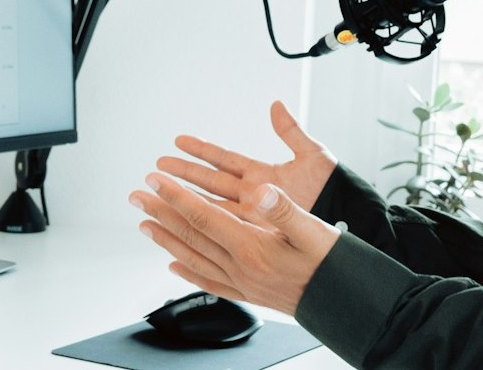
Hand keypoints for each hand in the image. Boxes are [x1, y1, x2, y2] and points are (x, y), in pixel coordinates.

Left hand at [130, 174, 340, 315]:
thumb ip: (285, 210)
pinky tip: (174, 266)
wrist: (346, 304)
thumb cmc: (333, 264)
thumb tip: (264, 191)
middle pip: (191, 235)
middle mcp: (241, 267)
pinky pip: (209, 281)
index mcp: (252, 247)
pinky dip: (188, 271)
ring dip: (166, 239)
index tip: (154, 179)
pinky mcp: (249, 293)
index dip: (176, 195)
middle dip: (161, 212)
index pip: (204, 216)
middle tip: (136, 196)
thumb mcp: (315, 230)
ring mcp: (242, 282)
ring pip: (193, 258)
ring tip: (145, 225)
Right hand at [159, 100, 335, 212]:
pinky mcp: (256, 232)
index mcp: (262, 173)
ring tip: (159, 191)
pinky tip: (183, 225)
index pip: (223, 158)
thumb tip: (276, 106)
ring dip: (185, 199)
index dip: (201, 149)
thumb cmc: (334, 188)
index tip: (178, 140)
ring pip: (210, 205)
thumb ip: (290, 131)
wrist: (348, 218)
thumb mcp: (312, 154)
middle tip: (157, 167)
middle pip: (209, 181)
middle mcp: (252, 194)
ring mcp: (252, 214)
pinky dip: (204, 225)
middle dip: (182, 173)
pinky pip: (224, 228)